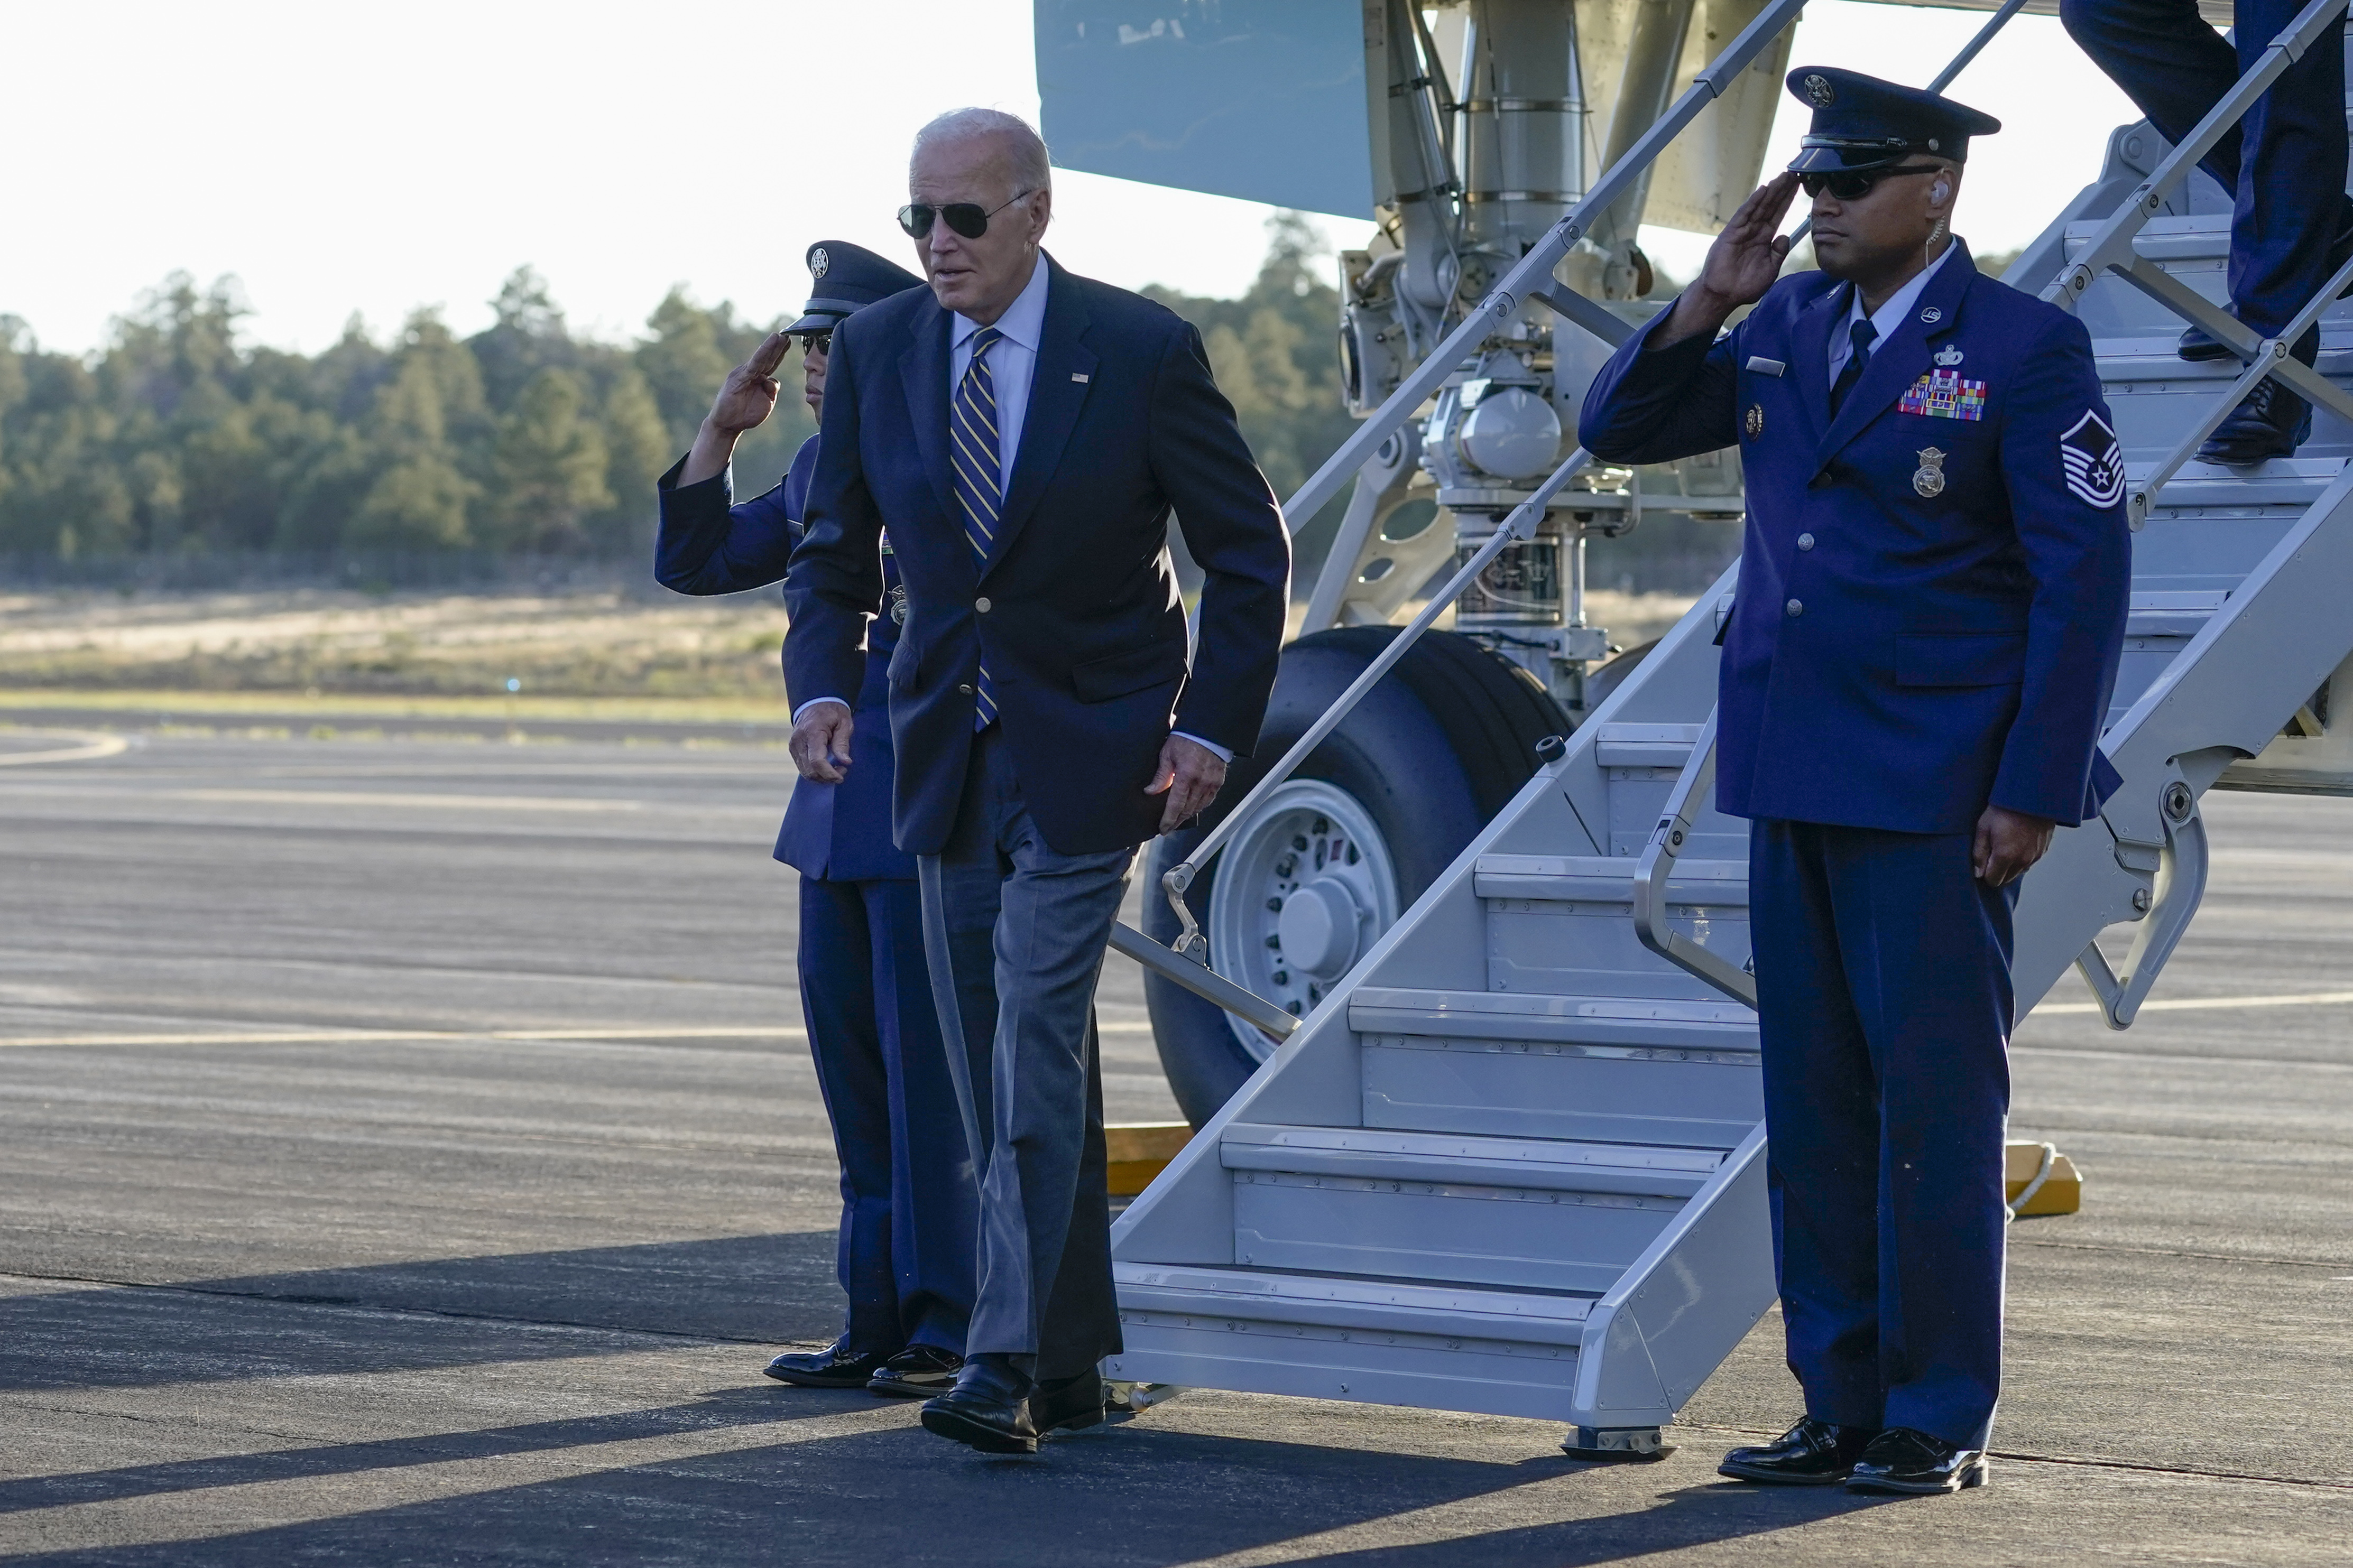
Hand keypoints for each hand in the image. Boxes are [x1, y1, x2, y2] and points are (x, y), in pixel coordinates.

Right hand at [706, 330, 792, 435]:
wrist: (728, 424)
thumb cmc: (745, 414)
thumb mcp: (766, 403)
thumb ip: (771, 390)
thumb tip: (772, 380)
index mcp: (758, 378)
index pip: (772, 362)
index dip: (780, 352)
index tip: (789, 341)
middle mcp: (751, 373)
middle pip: (767, 358)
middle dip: (777, 346)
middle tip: (787, 333)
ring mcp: (744, 375)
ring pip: (760, 359)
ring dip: (769, 347)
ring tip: (778, 336)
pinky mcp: (738, 379)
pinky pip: (752, 367)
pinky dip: (759, 356)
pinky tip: (766, 348)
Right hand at [790, 702, 852, 782]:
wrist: (815, 702)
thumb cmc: (832, 712)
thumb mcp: (844, 723)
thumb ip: (842, 743)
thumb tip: (845, 762)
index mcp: (812, 732)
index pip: (817, 761)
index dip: (829, 773)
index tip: (842, 776)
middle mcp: (798, 741)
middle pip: (810, 770)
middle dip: (827, 777)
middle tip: (843, 770)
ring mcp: (793, 746)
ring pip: (805, 772)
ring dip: (822, 776)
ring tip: (837, 768)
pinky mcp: (793, 750)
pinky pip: (803, 768)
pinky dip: (816, 772)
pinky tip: (827, 766)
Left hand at [1146, 734, 1227, 833]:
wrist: (1207, 729)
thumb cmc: (1186, 738)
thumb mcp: (1167, 754)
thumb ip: (1160, 776)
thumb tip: (1150, 791)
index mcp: (1186, 776)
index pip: (1175, 805)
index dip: (1169, 820)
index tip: (1163, 829)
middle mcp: (1201, 782)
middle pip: (1187, 810)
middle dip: (1176, 821)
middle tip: (1168, 827)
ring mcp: (1212, 783)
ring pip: (1198, 807)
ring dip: (1187, 815)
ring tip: (1178, 819)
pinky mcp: (1218, 781)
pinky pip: (1208, 800)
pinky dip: (1199, 807)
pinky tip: (1192, 808)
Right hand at [1659, 172, 1800, 346]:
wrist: (1724, 296)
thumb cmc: (1745, 286)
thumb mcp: (1770, 269)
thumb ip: (1778, 253)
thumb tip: (1785, 236)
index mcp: (1764, 238)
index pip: (1779, 214)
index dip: (1788, 199)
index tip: (1799, 185)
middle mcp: (1754, 231)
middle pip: (1771, 205)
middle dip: (1783, 189)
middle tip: (1795, 171)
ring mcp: (1743, 230)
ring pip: (1760, 206)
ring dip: (1772, 190)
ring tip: (1784, 176)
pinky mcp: (1731, 233)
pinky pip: (1744, 214)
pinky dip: (1754, 201)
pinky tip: (1764, 189)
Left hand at [1972, 804, 2053, 886]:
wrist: (2031, 795)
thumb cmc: (2003, 809)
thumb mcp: (1983, 828)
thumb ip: (1979, 854)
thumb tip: (1978, 873)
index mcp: (2006, 856)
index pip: (1993, 881)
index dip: (1985, 873)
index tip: (1983, 861)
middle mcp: (2023, 860)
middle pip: (2006, 879)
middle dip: (1998, 871)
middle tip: (1992, 851)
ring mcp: (2035, 856)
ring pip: (2019, 871)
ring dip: (2011, 865)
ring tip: (2005, 844)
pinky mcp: (2044, 850)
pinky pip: (2030, 862)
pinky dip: (2022, 857)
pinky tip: (2018, 841)